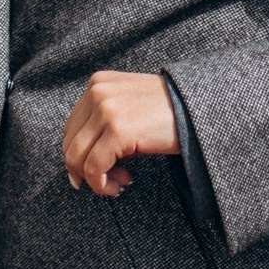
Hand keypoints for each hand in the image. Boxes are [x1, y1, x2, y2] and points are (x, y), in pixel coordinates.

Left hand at [62, 71, 178, 195]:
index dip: (80, 156)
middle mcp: (97, 92)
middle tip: (112, 179)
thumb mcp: (128, 106)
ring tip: (120, 182)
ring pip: (77, 159)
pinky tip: (124, 183)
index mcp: (98, 83)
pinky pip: (94, 168)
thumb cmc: (167, 112)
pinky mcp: (118, 130)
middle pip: (70, 144)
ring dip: (95, 180)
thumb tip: (78, 166)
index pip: (71, 129)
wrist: (199, 106)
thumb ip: (102, 121)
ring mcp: (107, 110)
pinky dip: (102, 185)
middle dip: (86, 170)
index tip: (101, 170)